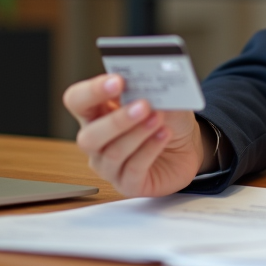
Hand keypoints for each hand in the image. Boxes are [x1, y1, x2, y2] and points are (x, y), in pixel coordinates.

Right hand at [62, 74, 211, 196]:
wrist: (188, 146)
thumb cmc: (167, 118)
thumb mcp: (161, 97)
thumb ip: (149, 89)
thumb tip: (147, 81)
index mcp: (96, 112)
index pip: (77, 100)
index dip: (92, 91)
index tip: (117, 81)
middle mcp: (96, 142)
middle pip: (89, 136)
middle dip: (117, 120)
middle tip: (143, 105)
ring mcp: (109, 166)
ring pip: (113, 153)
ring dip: (138, 133)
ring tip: (159, 118)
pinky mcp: (129, 184)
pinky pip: (133, 169)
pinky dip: (150, 149)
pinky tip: (164, 135)